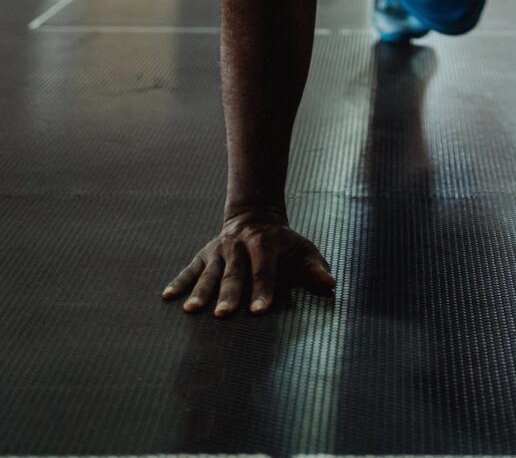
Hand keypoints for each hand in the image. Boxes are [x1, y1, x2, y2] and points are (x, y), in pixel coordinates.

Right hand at [161, 208, 335, 316]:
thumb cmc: (284, 243)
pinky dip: (179, 282)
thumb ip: (314, 268)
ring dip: (201, 291)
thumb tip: (330, 285)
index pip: (265, 270)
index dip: (263, 290)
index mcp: (265, 243)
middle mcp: (239, 246)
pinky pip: (189, 269)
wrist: (255, 216)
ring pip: (210, 273)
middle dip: (229, 295)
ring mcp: (219, 251)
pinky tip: (168, 297)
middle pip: (234, 274)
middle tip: (224, 316)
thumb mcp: (303, 249)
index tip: (261, 311)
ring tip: (192, 310)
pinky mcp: (204, 255)